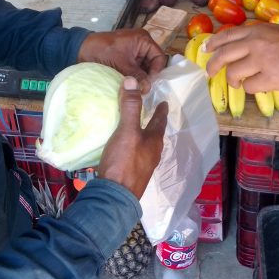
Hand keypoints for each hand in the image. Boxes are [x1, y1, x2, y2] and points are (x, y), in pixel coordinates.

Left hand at [77, 29, 166, 93]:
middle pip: (153, 64)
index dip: (156, 71)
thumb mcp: (121, 63)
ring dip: (141, 78)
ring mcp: (134, 53)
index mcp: (143, 40)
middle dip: (148, 76)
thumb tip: (148, 89)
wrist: (81, 49)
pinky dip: (134, 78)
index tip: (149, 84)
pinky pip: (136, 70)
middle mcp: (142, 45)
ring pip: (144, 69)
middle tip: (143, 90)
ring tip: (137, 90)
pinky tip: (132, 87)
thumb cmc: (102, 51)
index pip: (159, 57)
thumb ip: (136, 76)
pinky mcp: (127, 60)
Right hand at [97, 77, 167, 198]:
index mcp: (154, 141)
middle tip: (150, 112)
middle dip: (153, 122)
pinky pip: (134, 155)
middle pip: (155, 134)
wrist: (114, 198)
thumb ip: (130, 107)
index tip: (163, 101)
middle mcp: (152, 154)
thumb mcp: (127, 131)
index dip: (161, 109)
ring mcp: (143, 166)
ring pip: (145, 146)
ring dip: (142, 135)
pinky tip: (123, 147)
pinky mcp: (131, 175)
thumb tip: (133, 80)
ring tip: (136, 128)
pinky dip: (132, 146)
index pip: (160, 120)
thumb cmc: (124, 162)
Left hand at [204, 23, 278, 92]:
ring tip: (239, 83)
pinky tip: (260, 85)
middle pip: (223, 55)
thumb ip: (257, 38)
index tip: (205, 50)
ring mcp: (261, 61)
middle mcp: (255, 43)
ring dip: (233, 80)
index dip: (213, 44)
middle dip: (213, 65)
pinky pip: (249, 87)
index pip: (227, 36)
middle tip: (210, 73)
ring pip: (233, 73)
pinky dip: (251, 88)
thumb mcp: (276, 32)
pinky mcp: (268, 78)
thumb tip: (239, 49)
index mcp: (257, 30)